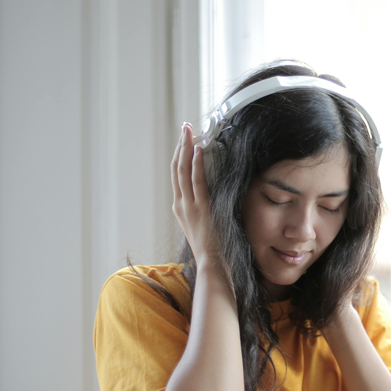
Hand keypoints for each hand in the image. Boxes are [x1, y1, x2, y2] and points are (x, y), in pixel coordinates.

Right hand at [171, 124, 217, 266]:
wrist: (210, 262)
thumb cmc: (212, 245)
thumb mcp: (204, 222)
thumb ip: (204, 206)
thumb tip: (213, 192)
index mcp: (180, 207)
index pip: (176, 175)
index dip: (179, 154)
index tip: (184, 139)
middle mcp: (180, 204)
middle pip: (176, 168)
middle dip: (180, 145)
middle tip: (184, 127)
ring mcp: (188, 205)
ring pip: (182, 170)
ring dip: (186, 148)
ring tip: (189, 131)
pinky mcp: (200, 208)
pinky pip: (196, 180)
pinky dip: (196, 163)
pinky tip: (198, 149)